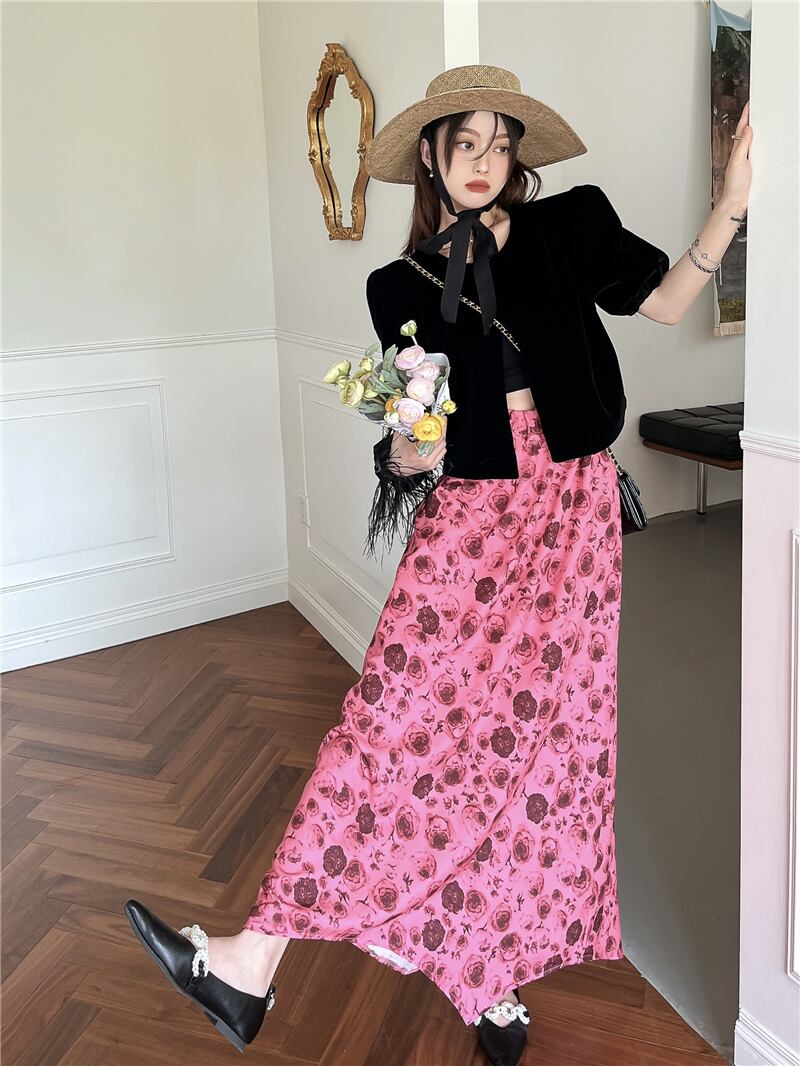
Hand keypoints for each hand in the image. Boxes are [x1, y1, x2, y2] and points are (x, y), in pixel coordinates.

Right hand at [389, 416, 447, 474]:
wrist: (395, 468)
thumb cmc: (395, 455)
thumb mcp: (399, 438)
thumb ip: (408, 426)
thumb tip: (416, 416)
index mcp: (417, 453)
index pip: (435, 438)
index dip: (439, 426)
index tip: (440, 419)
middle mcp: (425, 460)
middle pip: (441, 442)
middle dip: (441, 430)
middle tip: (440, 421)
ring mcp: (430, 464)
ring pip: (443, 447)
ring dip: (441, 438)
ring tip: (438, 430)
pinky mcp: (432, 465)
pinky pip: (441, 453)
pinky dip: (440, 446)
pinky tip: (436, 440)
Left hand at [721, 100, 751, 215]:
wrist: (736, 202)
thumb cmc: (734, 186)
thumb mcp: (738, 162)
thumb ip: (743, 145)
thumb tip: (747, 129)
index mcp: (737, 150)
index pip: (743, 128)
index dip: (746, 115)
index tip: (750, 103)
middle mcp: (742, 154)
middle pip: (749, 133)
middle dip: (753, 120)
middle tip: (758, 107)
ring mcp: (748, 161)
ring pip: (754, 141)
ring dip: (758, 131)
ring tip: (762, 119)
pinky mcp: (754, 168)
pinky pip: (759, 152)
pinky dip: (762, 144)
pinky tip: (766, 143)